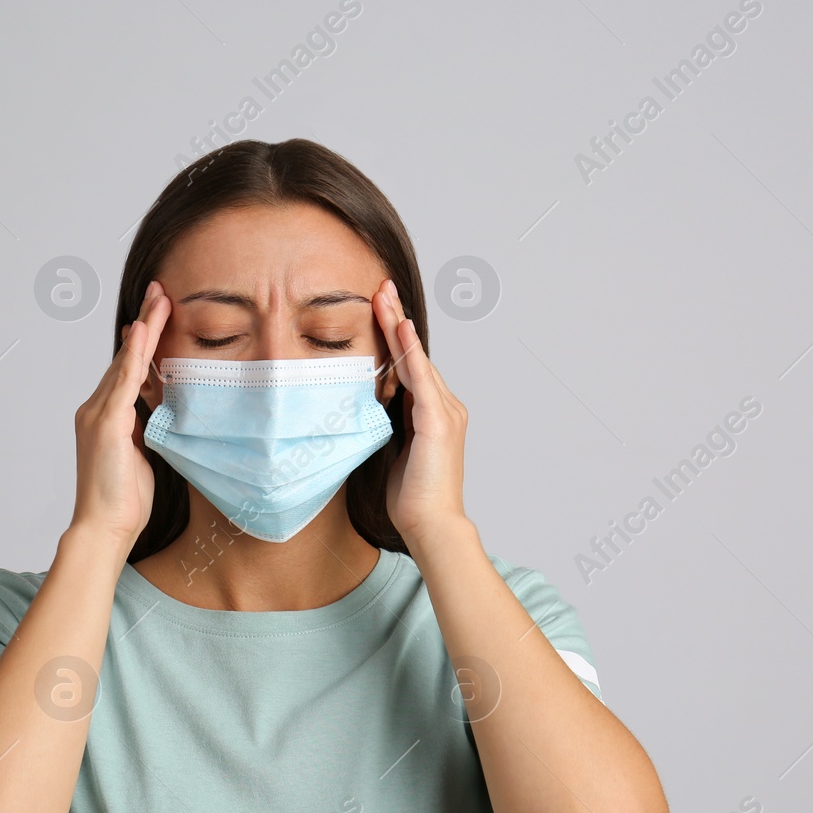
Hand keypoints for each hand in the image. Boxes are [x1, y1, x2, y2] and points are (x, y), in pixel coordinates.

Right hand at [69, 281, 169, 547]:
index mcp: (106, 416)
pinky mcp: (105, 424)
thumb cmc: (124, 500)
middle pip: (126, 357)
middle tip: (161, 291)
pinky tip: (143, 332)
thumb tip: (167, 413)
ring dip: (144, 329)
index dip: (144, 341)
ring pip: (125, 362)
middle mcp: (96, 408)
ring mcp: (98, 414)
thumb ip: (150, 429)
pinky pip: (123, 382)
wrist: (104, 528)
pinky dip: (134, 355)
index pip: (129, 369)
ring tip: (160, 299)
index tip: (158, 313)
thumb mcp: (144, 455)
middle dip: (145, 323)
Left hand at [373, 278, 468, 544]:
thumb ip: (387, 425)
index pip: (410, 365)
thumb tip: (367, 407)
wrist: (431, 526)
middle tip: (380, 286)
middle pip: (414, 354)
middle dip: (395, 319)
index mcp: (433, 413)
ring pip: (417, 359)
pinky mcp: (437, 422)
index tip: (379, 308)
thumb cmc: (411, 498)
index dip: (394, 336)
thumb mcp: (393, 451)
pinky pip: (420, 378)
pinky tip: (399, 329)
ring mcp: (444, 412)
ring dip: (399, 325)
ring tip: (383, 296)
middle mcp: (445, 406)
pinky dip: (409, 352)